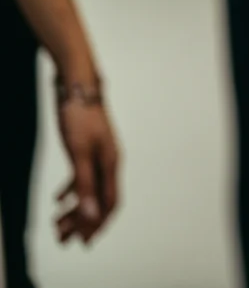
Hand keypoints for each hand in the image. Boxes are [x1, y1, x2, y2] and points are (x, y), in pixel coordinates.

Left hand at [55, 91, 118, 244]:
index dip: (98, 224)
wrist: (78, 86)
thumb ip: (86, 185)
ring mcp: (99, 155)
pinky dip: (72, 191)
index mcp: (110, 164)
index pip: (109, 203)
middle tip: (65, 240)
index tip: (86, 242)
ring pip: (90, 190)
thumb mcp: (79, 153)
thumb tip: (93, 215)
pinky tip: (58, 200)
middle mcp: (108, 162)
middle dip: (83, 222)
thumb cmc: (79, 117)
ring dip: (75, 209)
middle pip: (99, 200)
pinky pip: (82, 177)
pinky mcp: (88, 148)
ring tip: (58, 225)